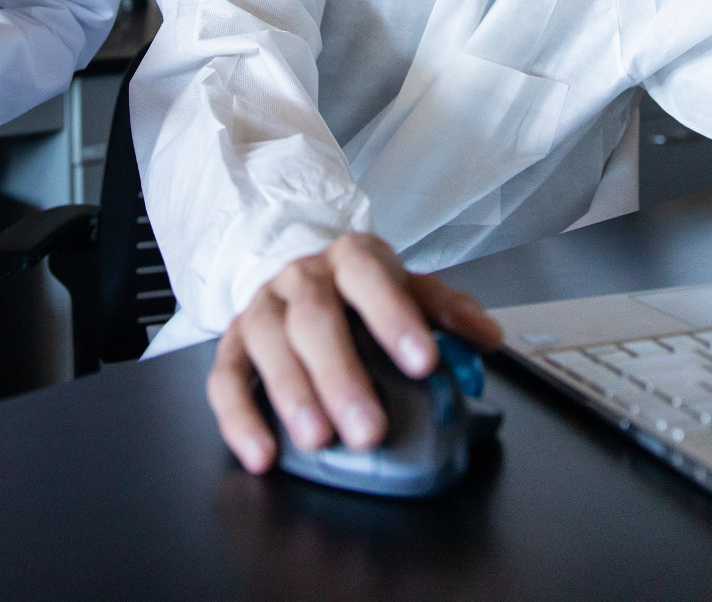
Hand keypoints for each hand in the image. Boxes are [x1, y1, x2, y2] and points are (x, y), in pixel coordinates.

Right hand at [206, 232, 501, 473]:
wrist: (298, 269)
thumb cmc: (359, 289)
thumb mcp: (408, 287)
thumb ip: (446, 310)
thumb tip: (487, 337)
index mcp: (351, 259)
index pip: (371, 279)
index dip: (394, 318)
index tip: (422, 362)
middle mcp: (300, 279)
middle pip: (314, 320)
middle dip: (341, 377)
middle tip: (368, 429)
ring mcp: (261, 309)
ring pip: (268, 345)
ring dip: (292, 396)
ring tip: (317, 441)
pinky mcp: (232, 344)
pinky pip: (225, 378)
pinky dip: (239, 418)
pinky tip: (262, 452)